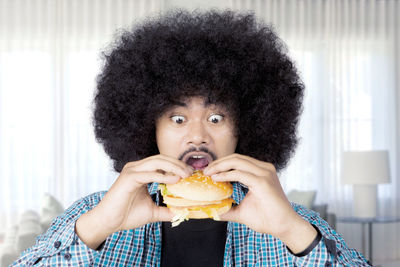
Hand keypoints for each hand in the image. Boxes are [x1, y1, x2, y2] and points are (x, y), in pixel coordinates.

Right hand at [76, 154, 192, 248]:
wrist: (107, 222)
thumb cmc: (125, 215)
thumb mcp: (151, 212)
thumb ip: (165, 210)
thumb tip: (181, 213)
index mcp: (141, 172)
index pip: (162, 163)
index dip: (177, 166)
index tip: (190, 174)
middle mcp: (136, 168)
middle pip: (161, 159)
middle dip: (178, 164)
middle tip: (191, 173)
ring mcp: (131, 171)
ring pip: (156, 162)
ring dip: (173, 167)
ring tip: (185, 175)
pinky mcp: (128, 178)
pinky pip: (148, 174)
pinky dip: (162, 176)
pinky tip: (173, 180)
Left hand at [203, 153, 316, 253]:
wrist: (285, 227)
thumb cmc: (267, 218)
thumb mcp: (242, 211)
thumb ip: (228, 208)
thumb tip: (212, 211)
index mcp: (261, 172)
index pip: (238, 161)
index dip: (221, 164)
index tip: (208, 172)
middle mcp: (264, 169)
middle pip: (236, 158)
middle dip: (218, 163)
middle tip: (205, 171)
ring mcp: (265, 173)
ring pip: (237, 161)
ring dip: (219, 166)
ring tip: (208, 173)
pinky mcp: (263, 182)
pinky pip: (240, 173)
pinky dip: (226, 175)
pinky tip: (216, 178)